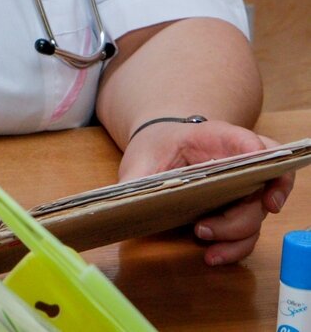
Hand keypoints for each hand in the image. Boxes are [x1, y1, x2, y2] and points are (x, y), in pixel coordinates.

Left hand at [119, 120, 293, 265]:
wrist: (161, 145)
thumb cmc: (157, 145)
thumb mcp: (142, 156)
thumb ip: (137, 177)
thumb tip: (124, 202)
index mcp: (219, 138)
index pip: (254, 146)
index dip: (267, 170)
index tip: (266, 198)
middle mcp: (240, 163)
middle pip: (260, 192)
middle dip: (239, 220)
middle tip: (202, 229)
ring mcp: (243, 187)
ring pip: (256, 217)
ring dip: (237, 239)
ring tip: (208, 250)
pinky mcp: (238, 208)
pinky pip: (247, 231)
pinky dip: (236, 246)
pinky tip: (214, 255)